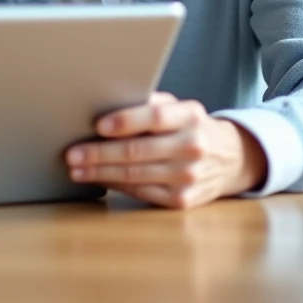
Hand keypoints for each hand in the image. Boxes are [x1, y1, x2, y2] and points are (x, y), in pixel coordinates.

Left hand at [64, 92, 266, 208]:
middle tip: (72, 154)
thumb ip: (149, 104)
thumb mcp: (178, 108)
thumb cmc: (190, 127)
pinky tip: (98, 179)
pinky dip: (115, 186)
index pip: (154, 117)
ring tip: (77, 168)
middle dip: (99, 154)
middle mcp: (192, 147)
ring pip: (135, 176)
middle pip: (138, 151)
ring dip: (100, 173)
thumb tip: (106, 102)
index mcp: (190, 116)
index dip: (125, 121)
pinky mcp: (183, 200)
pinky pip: (141, 193)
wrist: (230, 159)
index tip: (98, 126)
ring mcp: (189, 177)